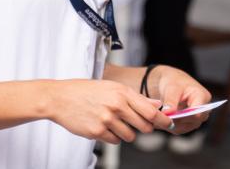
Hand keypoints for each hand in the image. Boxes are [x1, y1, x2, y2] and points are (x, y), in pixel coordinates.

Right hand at [45, 79, 174, 144]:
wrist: (60, 98)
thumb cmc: (86, 90)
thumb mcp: (112, 87)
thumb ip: (135, 97)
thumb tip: (157, 104)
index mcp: (122, 92)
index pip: (151, 110)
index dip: (163, 120)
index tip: (169, 124)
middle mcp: (117, 105)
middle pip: (144, 126)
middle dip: (144, 127)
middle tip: (136, 122)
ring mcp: (107, 119)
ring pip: (130, 136)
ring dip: (126, 132)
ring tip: (113, 121)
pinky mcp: (97, 132)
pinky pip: (115, 140)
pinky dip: (112, 136)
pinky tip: (102, 125)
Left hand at [148, 66, 211, 134]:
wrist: (170, 83)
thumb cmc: (173, 81)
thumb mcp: (171, 87)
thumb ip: (171, 100)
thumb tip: (168, 113)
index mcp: (203, 96)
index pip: (197, 113)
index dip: (182, 116)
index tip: (167, 114)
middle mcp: (203, 110)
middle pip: (191, 122)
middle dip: (174, 120)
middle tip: (159, 117)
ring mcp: (196, 118)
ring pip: (183, 128)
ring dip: (170, 124)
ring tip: (157, 116)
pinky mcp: (188, 124)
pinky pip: (178, 129)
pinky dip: (168, 125)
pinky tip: (160, 119)